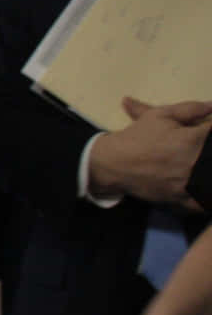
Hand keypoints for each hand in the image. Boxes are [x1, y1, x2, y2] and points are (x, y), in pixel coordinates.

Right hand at [88, 98, 211, 206]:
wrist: (113, 163)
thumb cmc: (137, 137)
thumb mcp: (160, 116)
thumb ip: (189, 109)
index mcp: (194, 139)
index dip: (211, 134)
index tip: (206, 136)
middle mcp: (196, 162)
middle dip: (210, 154)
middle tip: (204, 154)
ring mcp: (190, 185)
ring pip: (209, 185)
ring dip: (207, 178)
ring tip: (200, 170)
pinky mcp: (182, 201)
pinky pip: (202, 205)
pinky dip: (204, 201)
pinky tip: (202, 192)